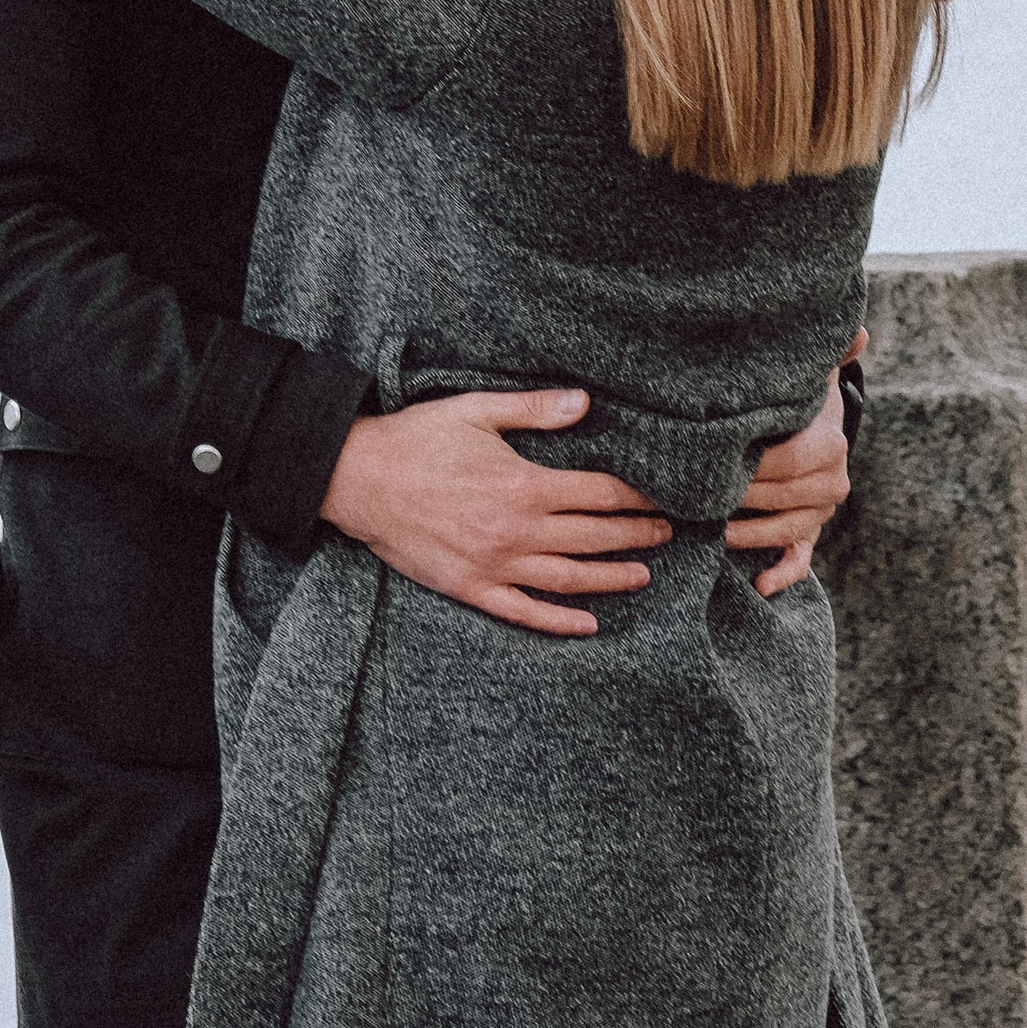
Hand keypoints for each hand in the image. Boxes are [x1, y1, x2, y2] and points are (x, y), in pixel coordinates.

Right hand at [322, 389, 669, 637]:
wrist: (359, 480)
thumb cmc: (417, 439)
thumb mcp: (476, 411)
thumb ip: (534, 410)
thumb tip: (585, 402)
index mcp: (522, 485)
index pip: (597, 494)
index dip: (636, 498)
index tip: (664, 498)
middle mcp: (515, 531)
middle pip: (592, 537)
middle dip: (635, 536)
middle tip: (668, 534)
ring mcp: (494, 565)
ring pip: (568, 579)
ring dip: (611, 578)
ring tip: (643, 575)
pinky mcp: (470, 588)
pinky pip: (524, 612)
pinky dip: (559, 622)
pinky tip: (588, 625)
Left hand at [724, 331, 863, 597]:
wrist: (816, 426)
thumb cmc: (799, 397)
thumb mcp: (808, 374)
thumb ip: (825, 354)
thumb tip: (859, 330)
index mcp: (830, 446)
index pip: (788, 461)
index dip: (751, 466)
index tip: (712, 464)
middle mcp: (832, 482)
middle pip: (782, 497)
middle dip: (740, 497)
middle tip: (695, 496)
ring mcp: (821, 512)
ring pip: (787, 529)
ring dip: (750, 534)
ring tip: (712, 531)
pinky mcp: (810, 534)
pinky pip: (800, 558)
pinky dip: (783, 574)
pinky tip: (759, 585)